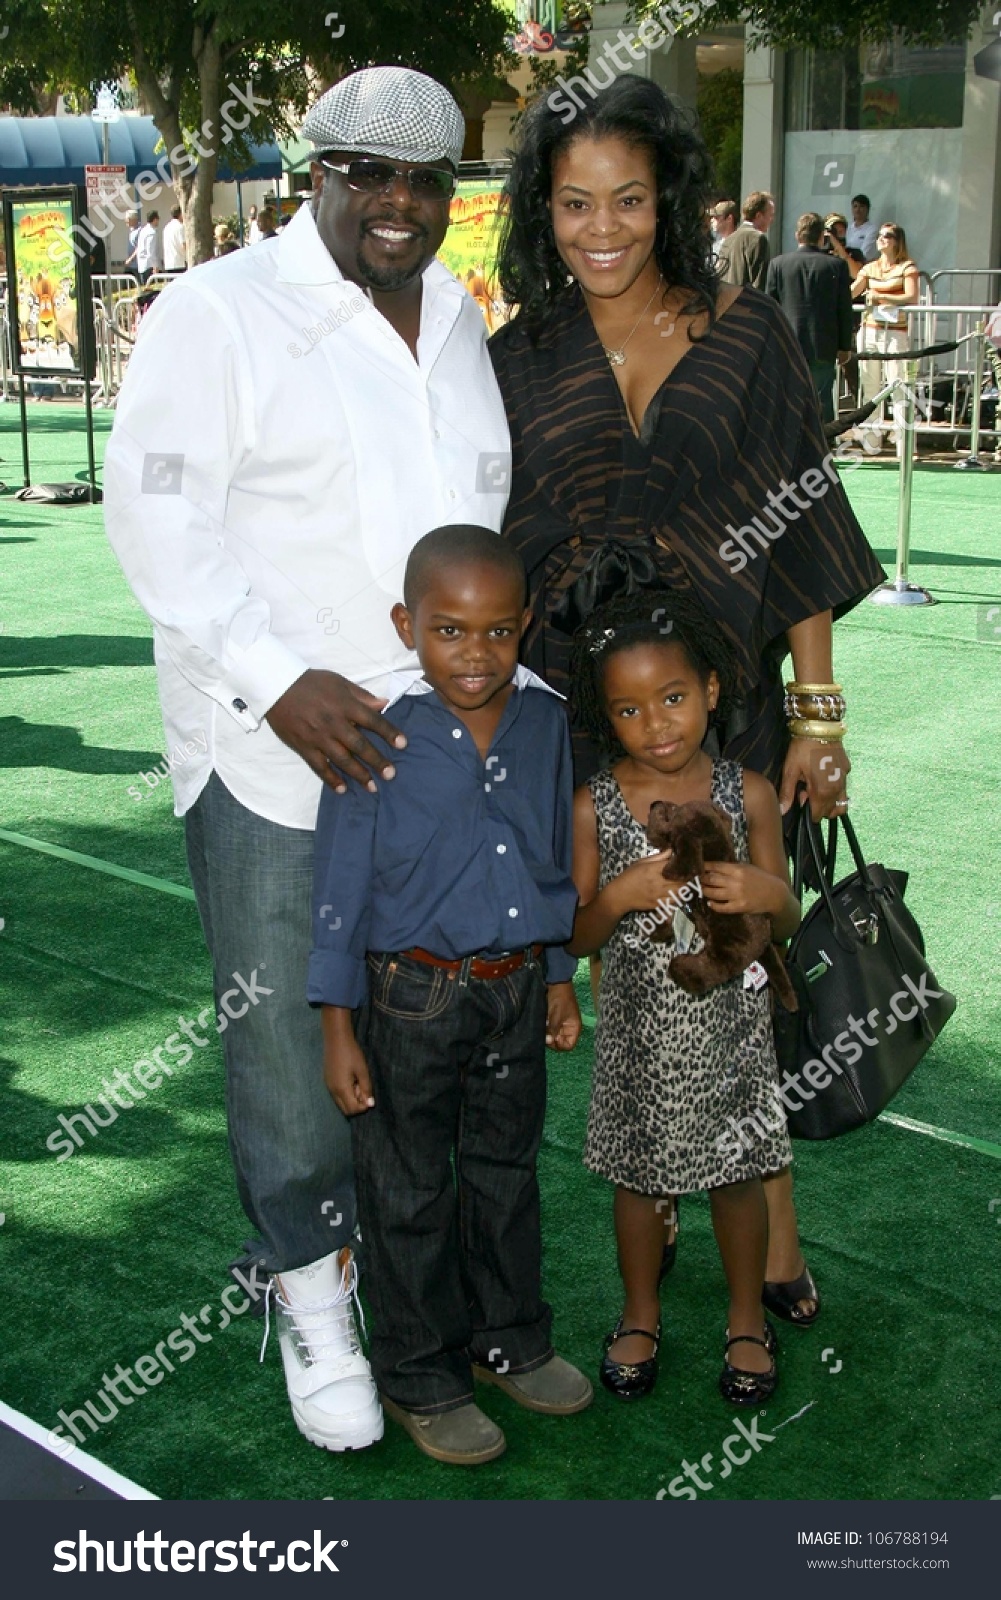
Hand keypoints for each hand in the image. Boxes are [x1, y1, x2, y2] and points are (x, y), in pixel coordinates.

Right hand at [266, 669, 405, 793]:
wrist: (277, 686)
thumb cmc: (311, 683)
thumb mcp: (339, 682)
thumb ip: (362, 696)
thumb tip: (384, 703)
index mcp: (345, 705)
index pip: (372, 720)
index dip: (388, 732)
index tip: (402, 744)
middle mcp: (334, 723)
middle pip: (359, 745)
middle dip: (377, 760)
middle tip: (391, 775)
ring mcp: (318, 737)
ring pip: (342, 759)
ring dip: (358, 774)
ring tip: (372, 787)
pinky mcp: (304, 747)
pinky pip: (319, 767)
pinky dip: (331, 779)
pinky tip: (342, 789)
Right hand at [323, 1033, 374, 1115]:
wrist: (336, 1039)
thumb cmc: (352, 1054)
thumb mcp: (363, 1071)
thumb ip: (366, 1089)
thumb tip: (370, 1104)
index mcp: (341, 1089)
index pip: (353, 1110)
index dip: (363, 1106)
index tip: (368, 1093)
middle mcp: (332, 1091)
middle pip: (346, 1110)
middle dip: (357, 1104)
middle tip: (362, 1088)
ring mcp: (328, 1086)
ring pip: (341, 1103)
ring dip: (351, 1098)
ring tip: (357, 1082)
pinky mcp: (327, 1081)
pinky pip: (337, 1095)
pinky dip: (345, 1093)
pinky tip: (350, 1079)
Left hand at [546, 982, 581, 1050]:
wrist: (556, 983)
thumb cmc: (560, 999)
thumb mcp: (556, 1016)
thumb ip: (553, 1030)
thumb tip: (549, 1042)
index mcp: (574, 1028)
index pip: (569, 1045)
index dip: (560, 1045)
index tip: (551, 1039)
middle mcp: (569, 1028)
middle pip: (560, 1042)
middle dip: (552, 1039)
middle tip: (544, 1033)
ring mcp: (561, 1024)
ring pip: (554, 1035)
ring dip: (548, 1033)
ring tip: (543, 1026)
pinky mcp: (554, 1019)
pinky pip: (550, 1028)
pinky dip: (545, 1027)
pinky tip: (542, 1022)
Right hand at [613, 850, 685, 912]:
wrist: (619, 896)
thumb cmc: (629, 876)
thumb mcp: (640, 863)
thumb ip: (657, 857)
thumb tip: (671, 850)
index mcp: (652, 869)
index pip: (673, 866)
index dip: (683, 864)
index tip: (688, 863)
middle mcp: (657, 882)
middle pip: (680, 880)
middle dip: (687, 877)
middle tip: (692, 874)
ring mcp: (658, 895)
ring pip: (679, 892)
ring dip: (685, 888)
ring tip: (689, 884)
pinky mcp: (658, 904)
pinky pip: (674, 902)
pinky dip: (679, 897)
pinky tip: (680, 894)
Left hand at [701, 861, 781, 916]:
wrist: (774, 894)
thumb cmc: (760, 879)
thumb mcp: (747, 868)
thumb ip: (732, 868)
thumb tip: (713, 868)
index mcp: (738, 869)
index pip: (716, 867)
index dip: (704, 867)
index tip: (696, 867)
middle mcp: (735, 881)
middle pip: (711, 879)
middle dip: (701, 879)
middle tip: (693, 879)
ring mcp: (736, 895)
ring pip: (713, 893)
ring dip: (704, 891)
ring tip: (699, 890)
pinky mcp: (738, 907)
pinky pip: (722, 907)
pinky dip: (713, 905)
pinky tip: (709, 903)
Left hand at [779, 737, 850, 821]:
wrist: (819, 726)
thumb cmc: (802, 748)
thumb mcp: (791, 770)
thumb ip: (787, 793)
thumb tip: (782, 811)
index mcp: (822, 791)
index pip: (817, 815)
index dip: (807, 811)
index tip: (800, 798)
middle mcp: (837, 789)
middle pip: (830, 811)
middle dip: (818, 807)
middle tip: (806, 791)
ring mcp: (844, 778)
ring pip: (841, 802)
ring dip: (830, 802)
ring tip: (816, 788)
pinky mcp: (847, 769)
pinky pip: (843, 787)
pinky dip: (834, 788)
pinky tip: (823, 775)